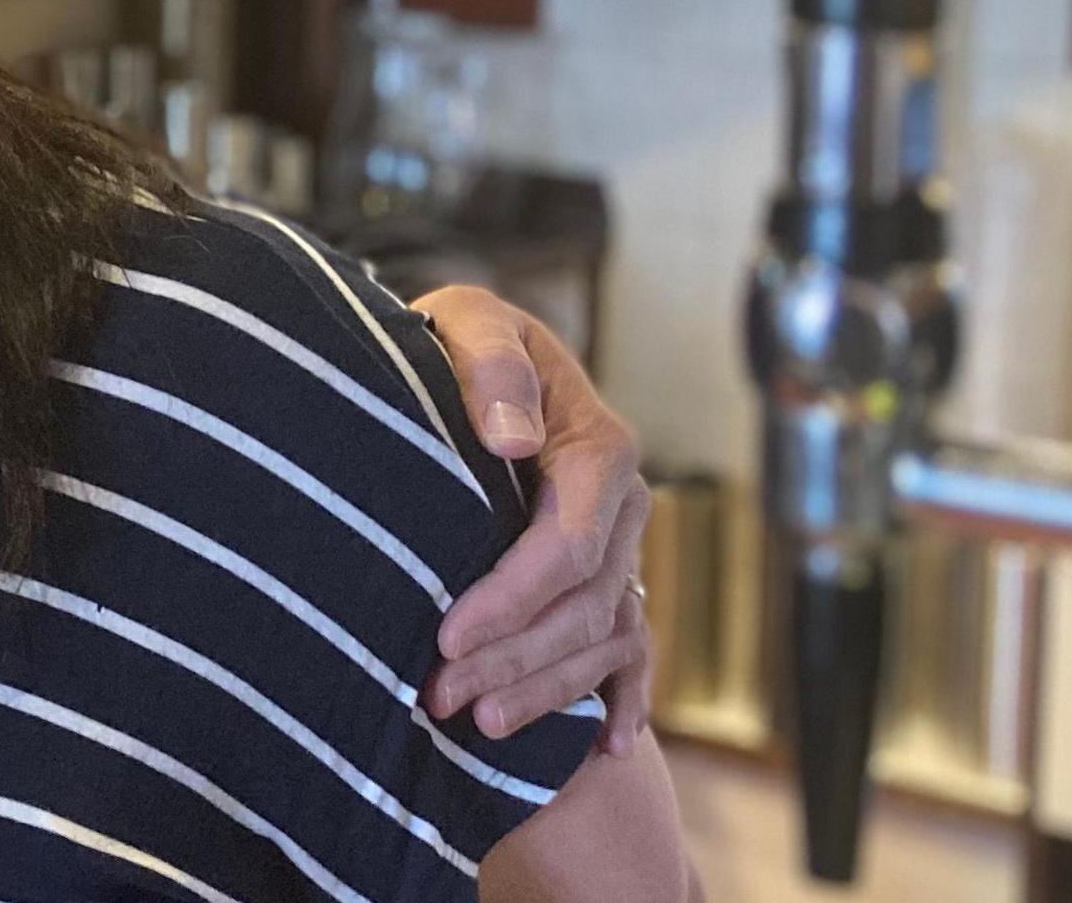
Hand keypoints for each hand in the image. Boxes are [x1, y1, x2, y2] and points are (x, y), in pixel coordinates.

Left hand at [413, 285, 652, 751]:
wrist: (475, 354)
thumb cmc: (463, 339)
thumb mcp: (472, 322)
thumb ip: (494, 367)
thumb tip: (511, 436)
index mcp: (598, 447)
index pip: (567, 544)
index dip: (512, 598)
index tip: (447, 635)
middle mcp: (624, 506)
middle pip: (583, 604)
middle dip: (514, 657)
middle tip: (440, 696)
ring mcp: (624, 548)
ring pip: (601, 636)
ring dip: (546, 688)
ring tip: (479, 725)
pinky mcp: (609, 577)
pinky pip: (631, 650)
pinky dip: (625, 699)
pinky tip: (608, 748)